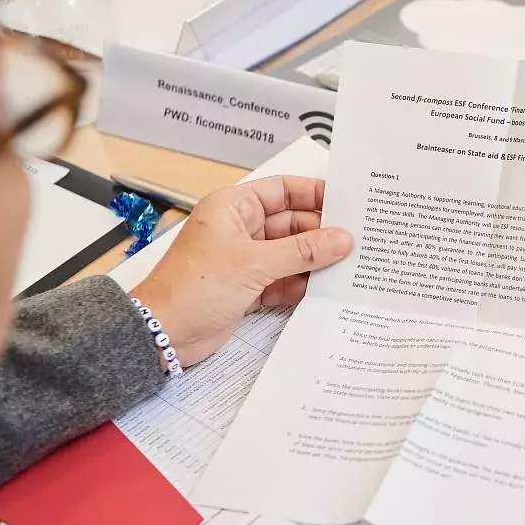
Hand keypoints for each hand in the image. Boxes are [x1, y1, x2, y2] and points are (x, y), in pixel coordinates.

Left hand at [130, 177, 352, 368]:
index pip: (283, 190)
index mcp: (234, 207)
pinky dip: (303, 283)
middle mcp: (241, 229)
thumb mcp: (254, 264)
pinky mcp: (249, 287)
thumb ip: (303, 251)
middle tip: (360, 240)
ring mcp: (245, 259)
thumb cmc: (197, 286)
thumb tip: (344, 239)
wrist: (163, 333)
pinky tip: (329, 289)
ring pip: (291, 253)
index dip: (315, 194)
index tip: (349, 203)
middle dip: (322, 233)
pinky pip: (284, 278)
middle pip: (292, 223)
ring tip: (353, 266)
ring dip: (316, 260)